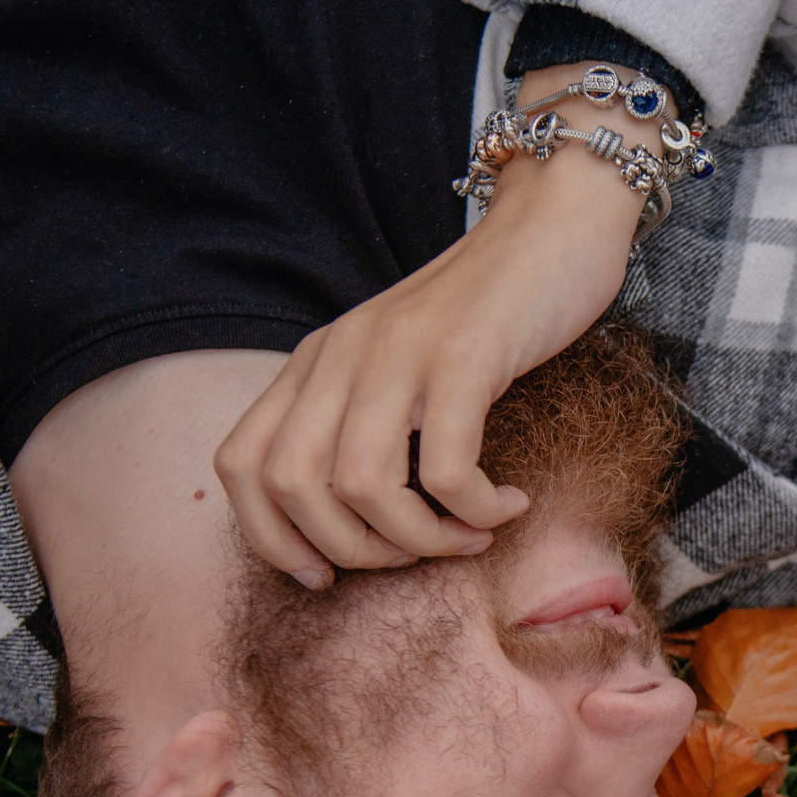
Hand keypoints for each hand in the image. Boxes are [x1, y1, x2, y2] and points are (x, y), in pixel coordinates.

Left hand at [216, 75, 647, 584]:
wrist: (554, 222)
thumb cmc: (490, 311)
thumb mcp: (404, 362)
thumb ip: (368, 417)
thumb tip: (359, 520)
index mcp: (316, 360)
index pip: (241, 466)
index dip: (272, 537)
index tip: (329, 574)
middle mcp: (341, 353)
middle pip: (291, 486)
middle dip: (352, 550)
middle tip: (415, 554)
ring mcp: (397, 350)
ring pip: (360, 485)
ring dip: (418, 538)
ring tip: (467, 536)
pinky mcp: (461, 354)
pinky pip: (444, 466)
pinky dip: (474, 507)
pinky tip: (508, 505)